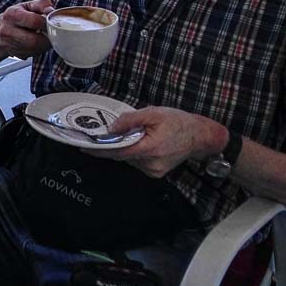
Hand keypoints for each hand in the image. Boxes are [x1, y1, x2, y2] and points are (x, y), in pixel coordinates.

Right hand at [0, 0, 54, 59]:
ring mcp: (8, 44)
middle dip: (46, 39)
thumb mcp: (28, 5)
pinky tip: (36, 43)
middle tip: (51, 34)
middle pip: (33, 41)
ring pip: (34, 50)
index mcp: (12, 14)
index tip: (52, 24)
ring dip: (43, 45)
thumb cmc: (18, 15)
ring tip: (43, 37)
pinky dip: (38, 50)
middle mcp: (7, 30)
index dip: (47, 24)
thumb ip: (42, 4)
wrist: (0, 28)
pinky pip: (32, 54)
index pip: (34, 21)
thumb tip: (51, 11)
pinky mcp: (13, 53)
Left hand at [100, 107, 223, 177]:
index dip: (100, 150)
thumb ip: (130, 120)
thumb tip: (111, 127)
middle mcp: (151, 164)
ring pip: (129, 159)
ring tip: (131, 134)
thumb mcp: (153, 114)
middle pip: (122, 156)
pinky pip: (138, 162)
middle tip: (103, 135)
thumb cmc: (179, 123)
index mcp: (150, 149)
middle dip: (112, 145)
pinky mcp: (156, 172)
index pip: (117, 152)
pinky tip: (140, 142)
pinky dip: (134, 152)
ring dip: (125, 148)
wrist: (200, 136)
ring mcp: (154, 170)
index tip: (85, 147)